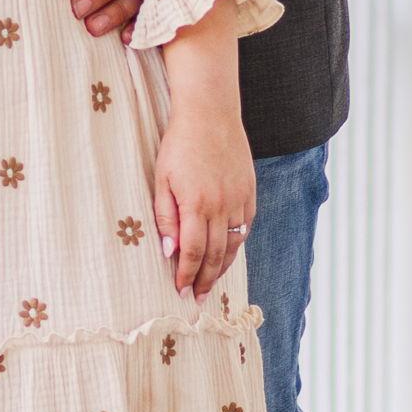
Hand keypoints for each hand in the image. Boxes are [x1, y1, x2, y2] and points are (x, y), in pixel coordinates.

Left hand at [152, 109, 255, 300]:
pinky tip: (228, 254)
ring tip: (212, 284)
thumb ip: (165, 214)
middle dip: (206, 280)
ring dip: (222, 268)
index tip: (180, 289)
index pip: (193, 251)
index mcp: (197, 204)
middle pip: (216, 255)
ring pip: (233, 245)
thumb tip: (169, 250)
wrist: (210, 113)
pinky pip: (244, 228)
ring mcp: (239, 200)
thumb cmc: (179, 143)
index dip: (187, 274)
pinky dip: (236, 245)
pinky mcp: (249, 193)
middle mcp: (222, 207)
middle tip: (198, 298)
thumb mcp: (162, 177)